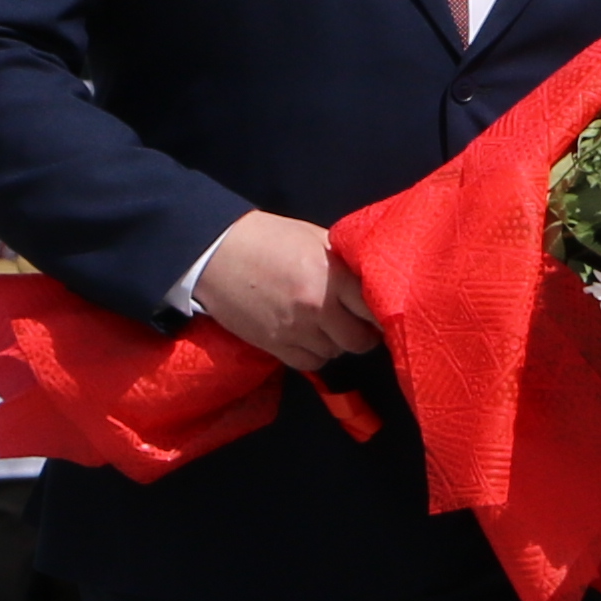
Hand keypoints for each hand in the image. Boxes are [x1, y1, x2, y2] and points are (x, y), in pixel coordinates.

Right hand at [196, 210, 379, 375]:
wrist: (215, 254)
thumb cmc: (267, 238)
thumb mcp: (313, 237)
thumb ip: (343, 260)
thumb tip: (370, 277)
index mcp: (331, 275)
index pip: (373, 308)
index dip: (382, 314)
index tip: (384, 313)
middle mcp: (317, 307)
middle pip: (358, 340)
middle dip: (365, 335)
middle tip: (362, 326)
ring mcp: (295, 330)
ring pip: (334, 353)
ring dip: (337, 344)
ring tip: (332, 328)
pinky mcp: (274, 345)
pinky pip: (309, 363)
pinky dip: (315, 355)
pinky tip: (311, 338)